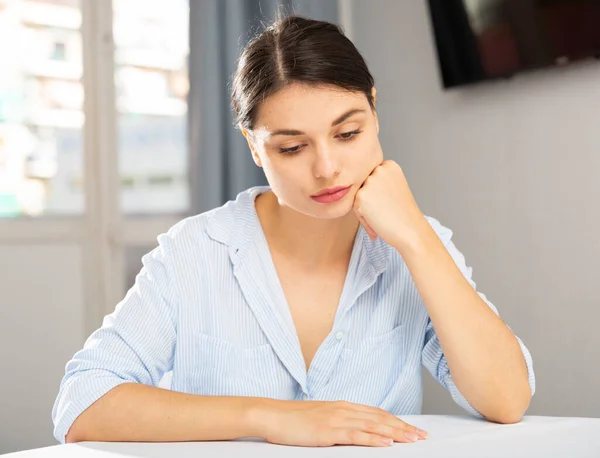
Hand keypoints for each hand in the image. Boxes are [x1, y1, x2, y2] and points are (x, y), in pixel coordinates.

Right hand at [258, 399, 427, 446]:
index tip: (412, 429)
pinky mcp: (329, 431)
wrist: (273, 415)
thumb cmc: (294, 420)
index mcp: (342, 406)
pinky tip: (387, 443)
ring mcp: (337, 419)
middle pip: (380, 418)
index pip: (376, 413)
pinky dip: (374, 439)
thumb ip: (339, 422)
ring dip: (396, 433)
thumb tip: (356, 431)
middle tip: (422, 435)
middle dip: (403, 427)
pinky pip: (356, 435)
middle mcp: (344, 409)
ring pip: (373, 425)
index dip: (396, 421)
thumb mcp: (320, 418)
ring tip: (413, 439)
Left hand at [354, 160, 427, 250]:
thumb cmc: (403, 214)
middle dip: (369, 199)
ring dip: (365, 208)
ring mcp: (370, 181)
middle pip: (363, 185)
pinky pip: (355, 207)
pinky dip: (363, 217)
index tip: (387, 201)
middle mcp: (379, 169)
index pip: (371, 177)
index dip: (377, 192)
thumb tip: (359, 183)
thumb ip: (379, 182)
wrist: (410, 230)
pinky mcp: (361, 195)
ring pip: (357, 196)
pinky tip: (378, 220)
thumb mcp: (394, 188)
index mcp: (389, 165)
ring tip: (382, 216)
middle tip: (385, 210)